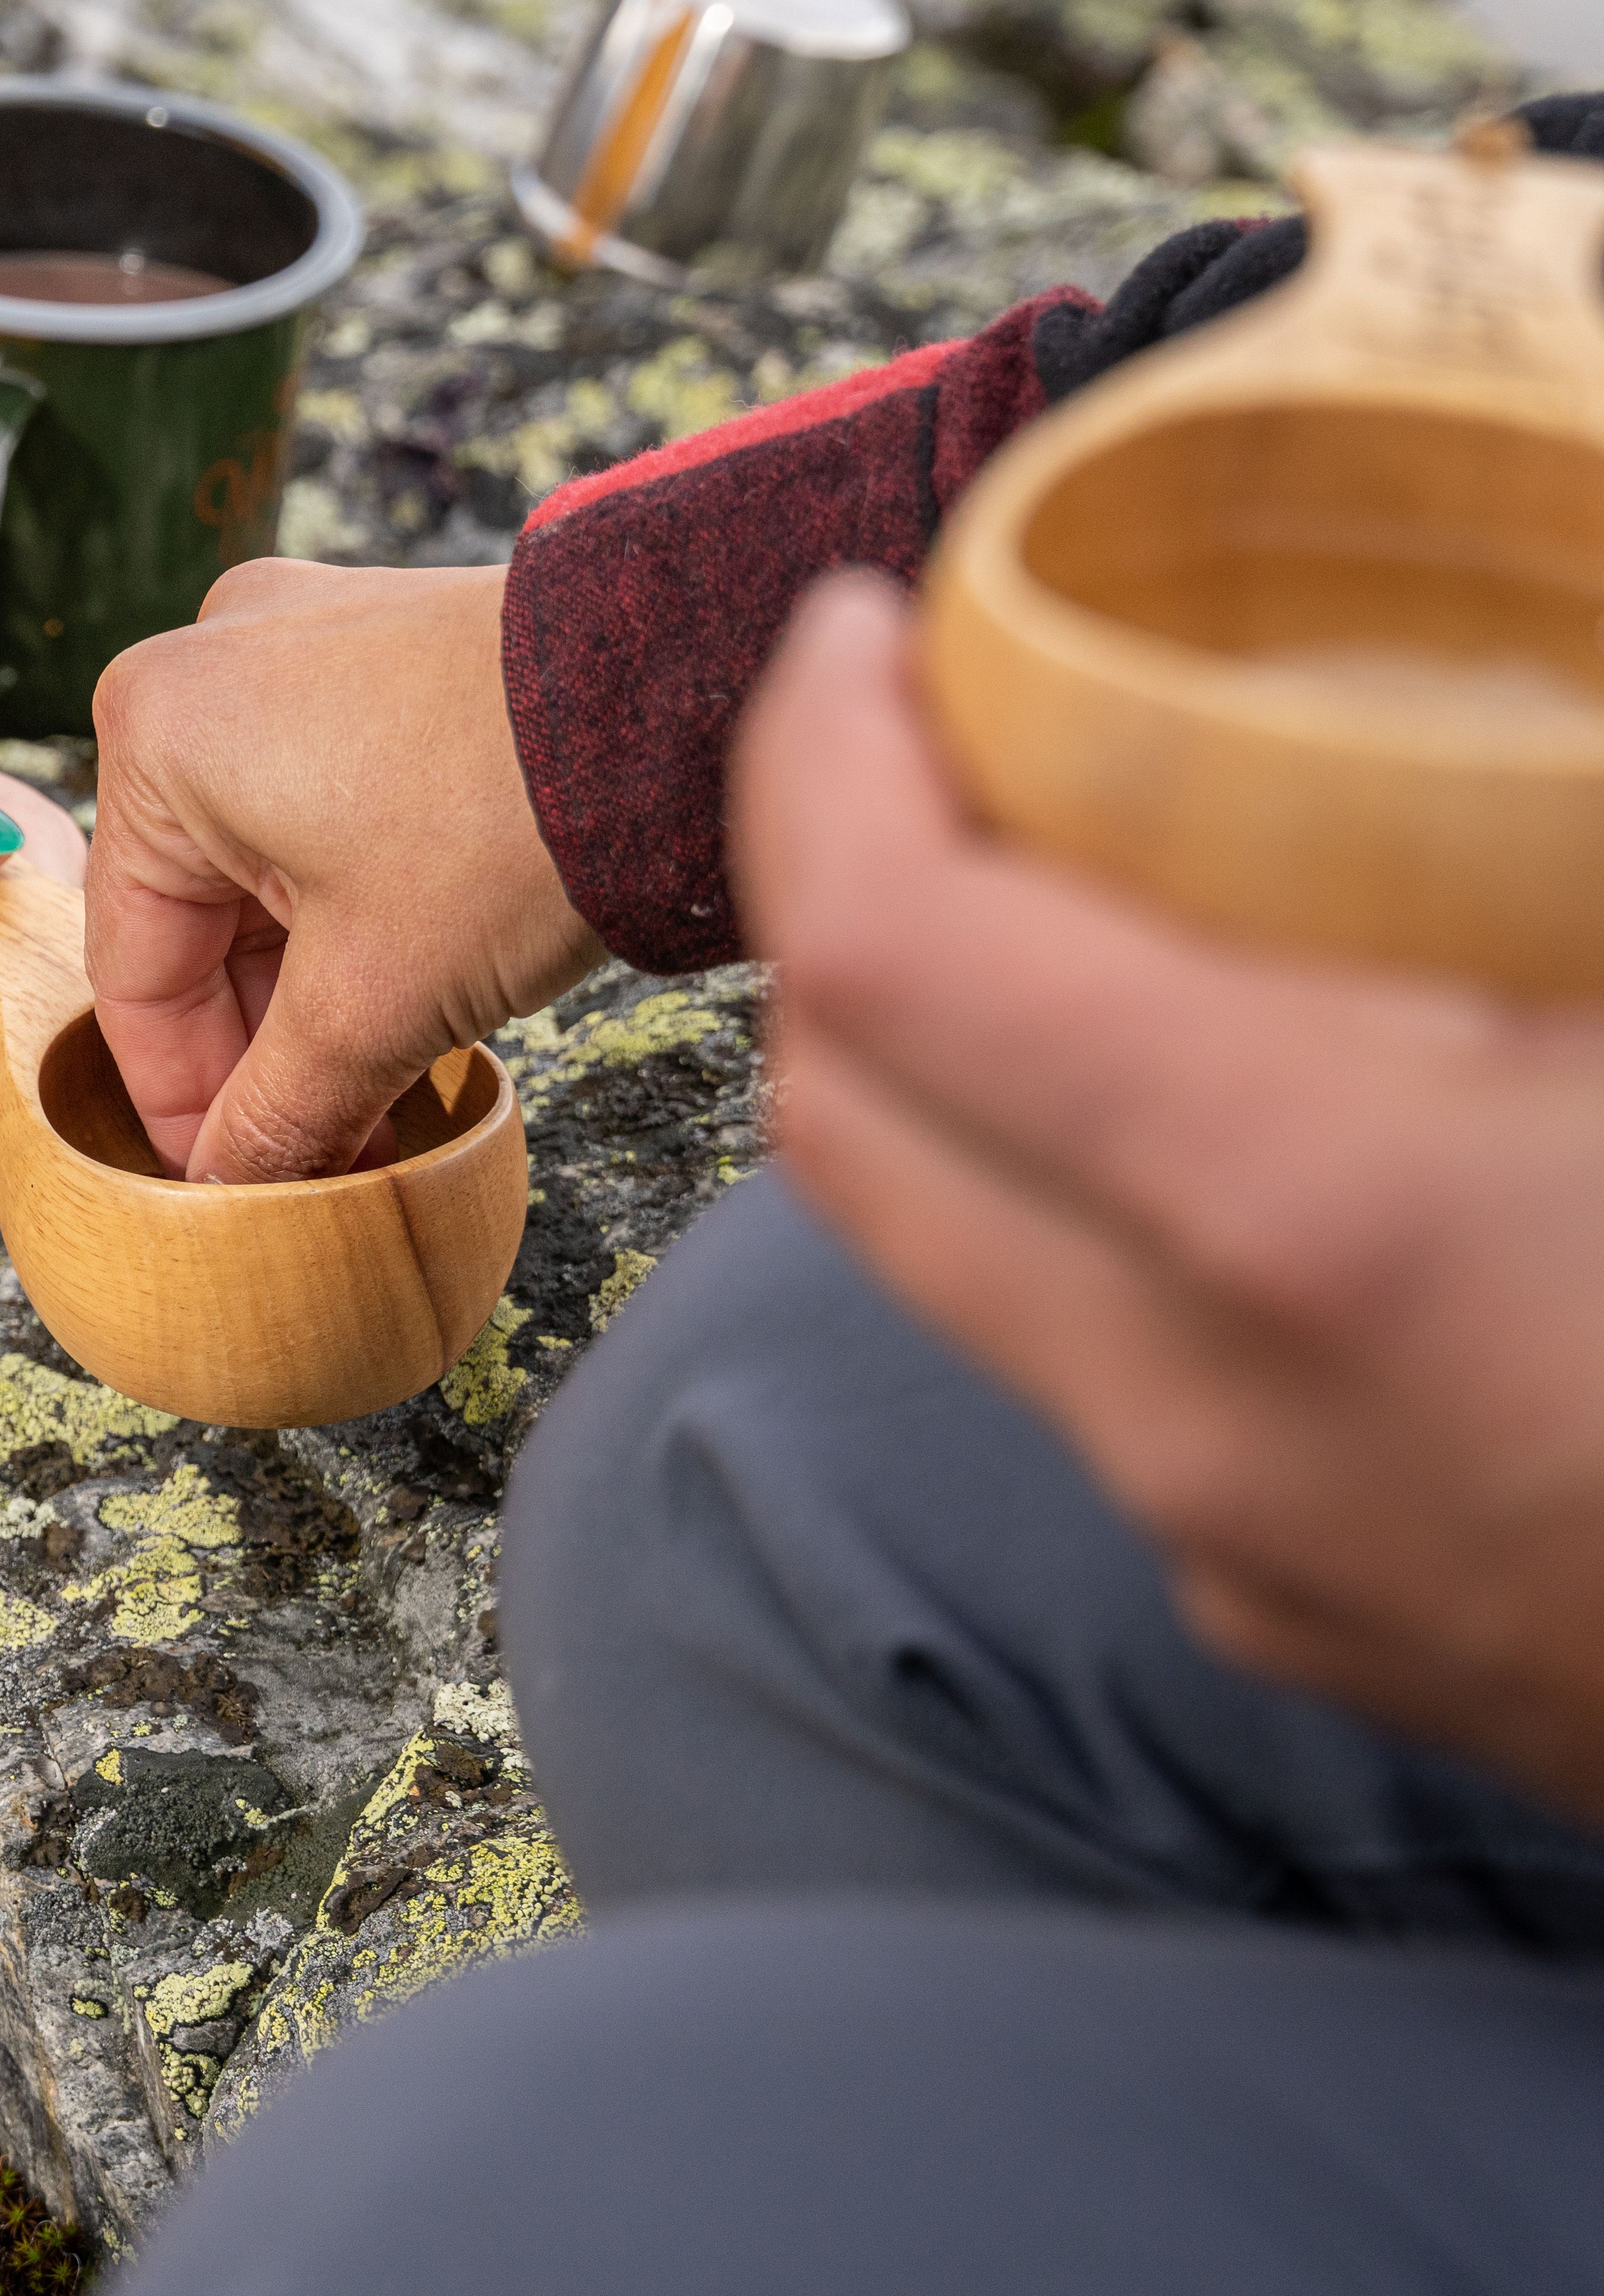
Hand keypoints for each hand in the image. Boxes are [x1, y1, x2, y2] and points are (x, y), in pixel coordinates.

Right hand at [83, 562, 605, 1180]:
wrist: (694, 695)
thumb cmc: (517, 815)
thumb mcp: (374, 1003)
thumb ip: (279, 1113)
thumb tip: (232, 1185)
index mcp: (155, 733)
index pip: (134, 966)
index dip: (182, 1098)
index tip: (228, 1174)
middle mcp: (207, 667)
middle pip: (200, 916)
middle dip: (265, 1045)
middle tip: (321, 1149)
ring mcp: (301, 647)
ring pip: (268, 868)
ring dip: (316, 988)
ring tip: (378, 1087)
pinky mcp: (387, 651)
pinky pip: (331, 807)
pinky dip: (360, 908)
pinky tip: (412, 993)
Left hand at [741, 574, 1603, 1821]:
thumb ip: (1535, 836)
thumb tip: (1517, 660)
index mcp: (1322, 1216)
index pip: (893, 953)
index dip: (822, 757)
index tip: (853, 624)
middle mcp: (1208, 1399)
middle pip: (846, 1103)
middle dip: (830, 885)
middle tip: (929, 717)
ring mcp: (1230, 1535)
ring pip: (944, 1249)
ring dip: (941, 1044)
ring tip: (1061, 871)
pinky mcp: (1285, 1612)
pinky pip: (1095, 1370)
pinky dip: (1080, 1192)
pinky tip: (1222, 1083)